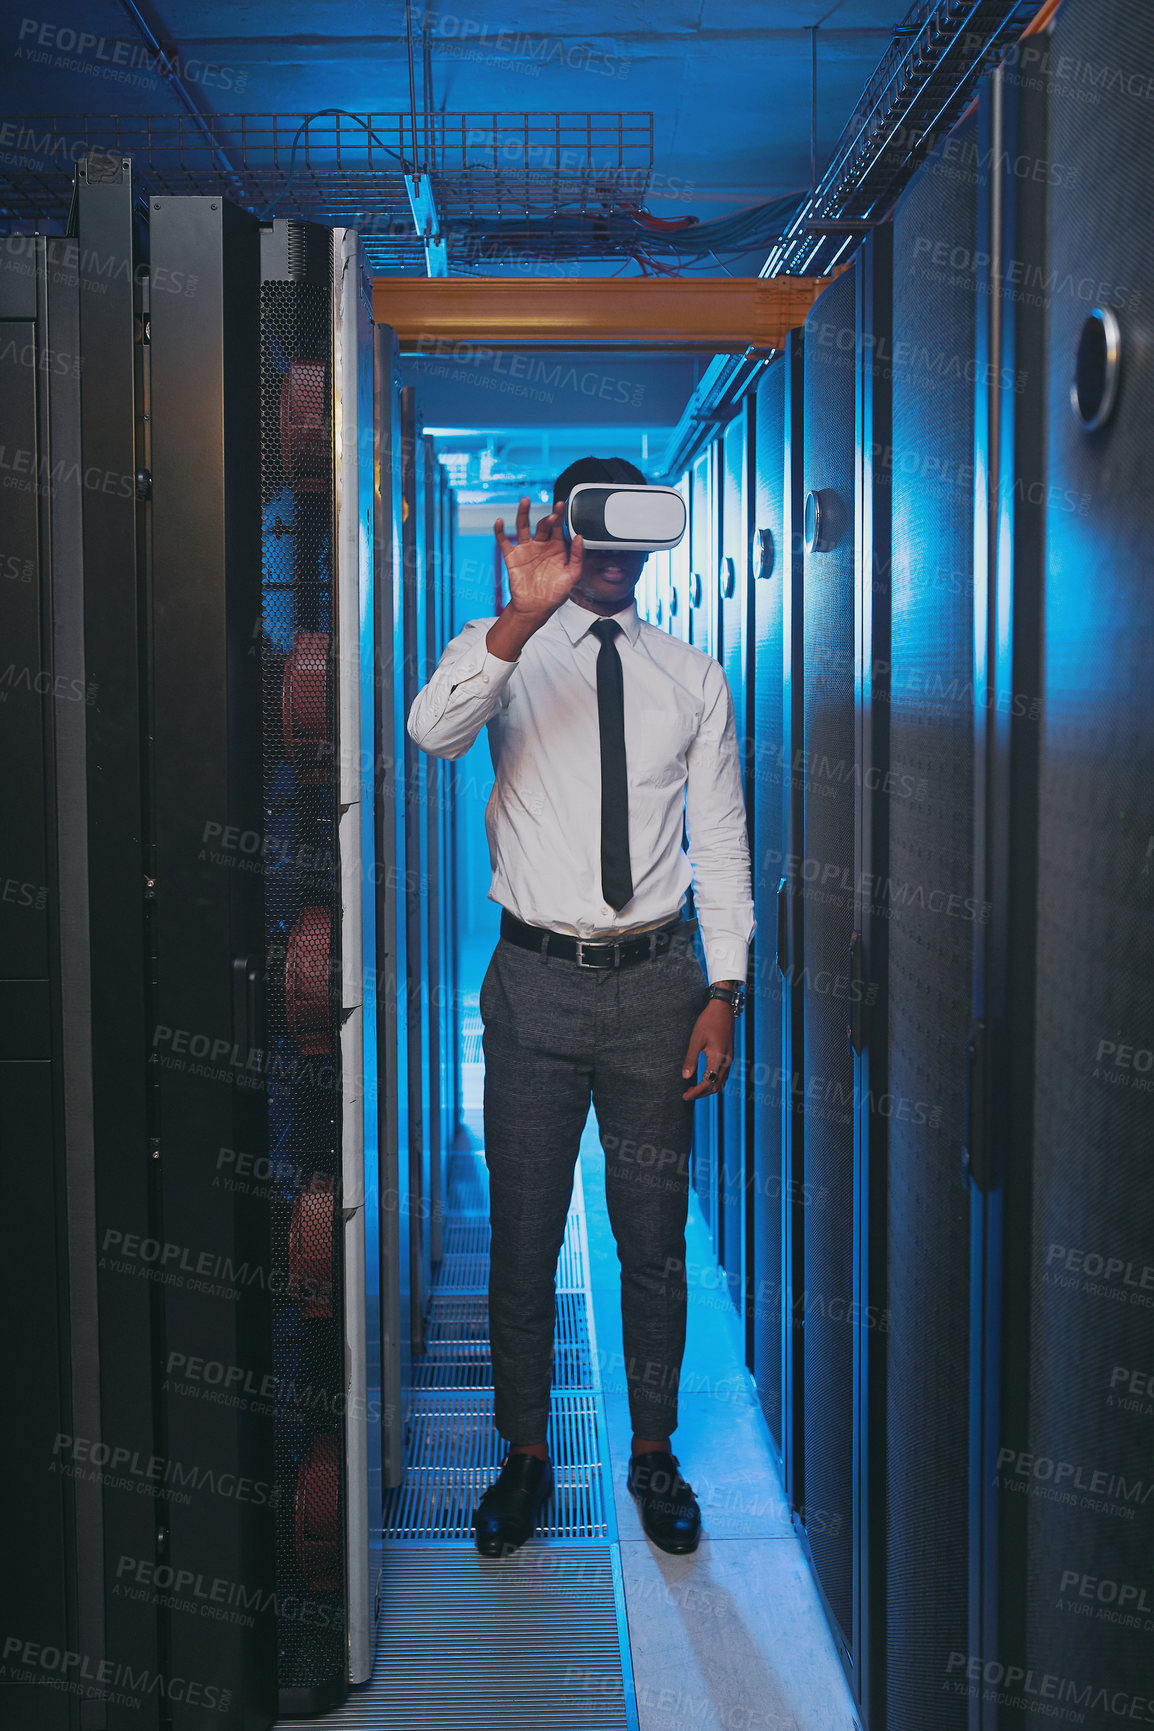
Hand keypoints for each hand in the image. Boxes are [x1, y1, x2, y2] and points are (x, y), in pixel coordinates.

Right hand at [495, 496, 582, 621]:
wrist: (535, 608)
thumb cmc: (554, 594)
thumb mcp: (572, 576)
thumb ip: (577, 556)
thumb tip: (579, 537)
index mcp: (555, 548)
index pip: (557, 528)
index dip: (559, 516)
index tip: (561, 505)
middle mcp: (540, 546)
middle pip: (542, 525)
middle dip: (547, 519)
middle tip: (552, 516)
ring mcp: (525, 550)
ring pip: (523, 526)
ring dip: (523, 513)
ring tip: (525, 501)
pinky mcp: (512, 557)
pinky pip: (504, 541)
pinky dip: (500, 531)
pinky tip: (500, 522)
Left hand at [681, 999, 735, 1100]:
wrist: (723, 1008)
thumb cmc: (708, 1021)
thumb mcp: (696, 1040)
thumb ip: (690, 1059)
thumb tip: (685, 1077)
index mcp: (718, 1058)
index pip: (707, 1083)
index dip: (695, 1092)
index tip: (684, 1096)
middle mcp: (726, 1061)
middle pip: (715, 1086)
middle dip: (701, 1093)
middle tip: (687, 1095)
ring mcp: (729, 1059)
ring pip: (720, 1082)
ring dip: (708, 1088)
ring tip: (693, 1090)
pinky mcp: (728, 1055)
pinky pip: (723, 1075)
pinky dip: (713, 1081)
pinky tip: (703, 1079)